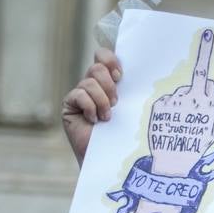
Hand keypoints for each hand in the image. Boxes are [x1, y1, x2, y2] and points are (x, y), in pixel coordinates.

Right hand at [61, 49, 121, 165]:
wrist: (109, 156)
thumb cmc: (123, 133)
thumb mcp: (130, 108)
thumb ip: (131, 90)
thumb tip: (143, 71)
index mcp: (108, 81)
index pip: (103, 56)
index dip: (110, 59)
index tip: (121, 76)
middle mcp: (92, 85)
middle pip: (97, 67)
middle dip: (109, 85)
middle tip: (116, 102)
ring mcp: (80, 94)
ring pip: (89, 82)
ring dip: (102, 101)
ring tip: (107, 117)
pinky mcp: (69, 105)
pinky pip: (79, 95)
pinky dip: (90, 107)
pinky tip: (94, 121)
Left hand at [148, 29, 213, 175]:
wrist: (172, 162)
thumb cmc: (196, 147)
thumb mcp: (211, 129)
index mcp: (207, 102)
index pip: (204, 73)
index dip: (205, 53)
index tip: (207, 33)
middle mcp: (190, 98)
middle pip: (193, 86)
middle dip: (193, 96)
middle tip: (191, 116)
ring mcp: (173, 100)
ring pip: (178, 95)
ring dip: (179, 104)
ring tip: (178, 124)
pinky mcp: (159, 105)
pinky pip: (166, 101)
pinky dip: (167, 109)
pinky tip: (168, 123)